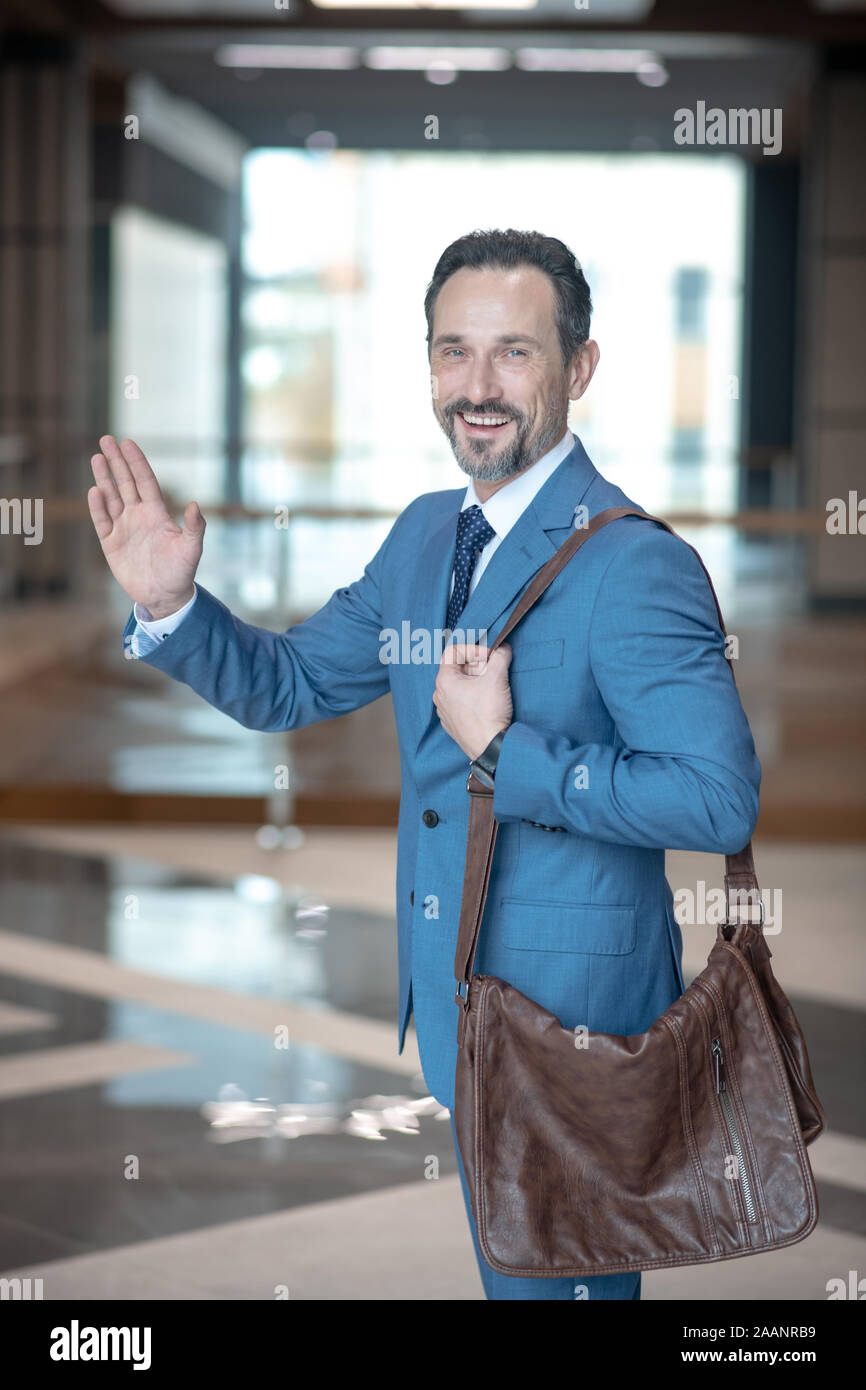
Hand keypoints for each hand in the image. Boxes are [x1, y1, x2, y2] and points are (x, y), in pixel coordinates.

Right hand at [87, 436, 204, 616]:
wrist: (165, 596)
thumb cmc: (181, 571)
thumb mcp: (192, 549)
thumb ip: (195, 527)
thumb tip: (195, 505)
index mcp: (157, 513)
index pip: (145, 481)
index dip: (136, 462)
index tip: (127, 443)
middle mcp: (138, 515)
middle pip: (125, 483)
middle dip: (116, 461)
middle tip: (106, 439)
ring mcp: (123, 528)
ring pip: (111, 497)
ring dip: (104, 478)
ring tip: (97, 457)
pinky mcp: (111, 543)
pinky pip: (101, 521)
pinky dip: (97, 507)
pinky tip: (95, 491)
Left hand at [433, 642, 512, 758]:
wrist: (490, 748)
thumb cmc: (488, 714)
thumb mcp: (496, 678)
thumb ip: (500, 656)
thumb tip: (503, 648)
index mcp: (444, 681)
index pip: (453, 651)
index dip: (473, 649)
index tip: (490, 657)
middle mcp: (439, 695)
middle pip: (458, 668)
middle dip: (478, 666)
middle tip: (494, 672)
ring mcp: (445, 711)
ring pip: (460, 686)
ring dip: (477, 681)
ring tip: (492, 688)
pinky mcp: (453, 723)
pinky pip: (461, 702)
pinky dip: (474, 697)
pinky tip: (487, 704)